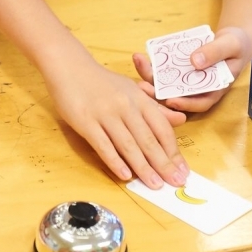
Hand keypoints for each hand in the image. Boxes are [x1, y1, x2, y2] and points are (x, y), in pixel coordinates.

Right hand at [47, 59, 188, 189]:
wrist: (69, 66)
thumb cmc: (102, 82)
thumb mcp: (131, 89)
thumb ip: (154, 107)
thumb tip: (180, 120)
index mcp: (138, 98)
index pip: (161, 127)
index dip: (173, 151)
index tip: (183, 170)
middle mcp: (124, 105)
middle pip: (147, 139)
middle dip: (164, 164)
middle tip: (176, 183)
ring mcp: (104, 114)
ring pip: (127, 145)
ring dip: (143, 167)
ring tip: (155, 185)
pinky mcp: (85, 121)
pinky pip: (102, 145)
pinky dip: (114, 161)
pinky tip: (125, 175)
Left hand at [132, 26, 249, 113]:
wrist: (232, 39)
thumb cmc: (235, 45)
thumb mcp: (230, 45)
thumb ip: (215, 52)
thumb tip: (195, 61)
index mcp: (214, 89)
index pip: (199, 104)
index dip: (185, 105)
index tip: (170, 100)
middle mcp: (198, 88)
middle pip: (177, 96)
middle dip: (158, 94)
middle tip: (141, 85)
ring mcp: (186, 79)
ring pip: (166, 85)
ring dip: (150, 78)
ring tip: (138, 64)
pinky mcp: (178, 69)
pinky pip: (164, 72)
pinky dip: (152, 67)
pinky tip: (140, 57)